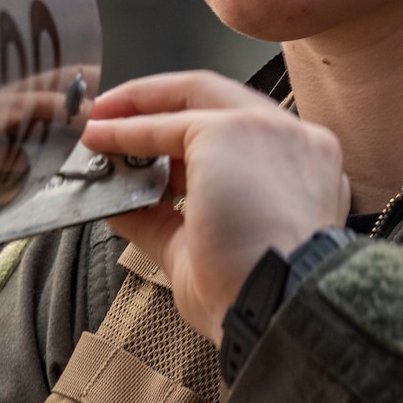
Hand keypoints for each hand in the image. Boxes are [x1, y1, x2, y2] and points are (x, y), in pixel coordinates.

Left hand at [83, 72, 348, 342]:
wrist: (279, 307)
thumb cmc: (252, 296)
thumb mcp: (202, 252)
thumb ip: (162, 221)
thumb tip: (123, 204)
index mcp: (302, 174)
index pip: (241, 138)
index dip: (188, 137)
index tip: (151, 148)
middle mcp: (295, 142)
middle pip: (220, 101)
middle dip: (161, 104)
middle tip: (116, 119)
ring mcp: (267, 130)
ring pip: (198, 96)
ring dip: (144, 109)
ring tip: (103, 123)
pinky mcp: (229, 131)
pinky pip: (166, 124)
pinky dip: (127, 129)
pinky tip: (101, 137)